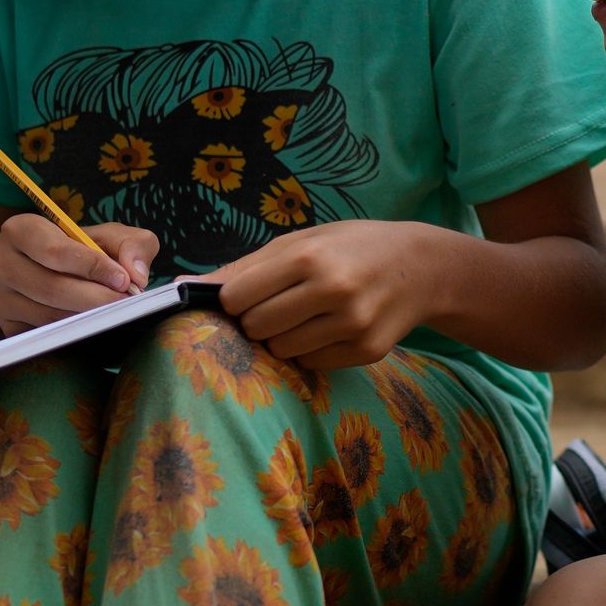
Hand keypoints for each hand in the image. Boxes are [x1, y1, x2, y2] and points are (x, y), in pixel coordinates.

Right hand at [0, 213, 157, 332]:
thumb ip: (132, 244)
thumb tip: (135, 274)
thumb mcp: (110, 237)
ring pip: (48, 315)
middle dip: (96, 298)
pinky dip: (73, 333)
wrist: (59, 272)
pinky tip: (92, 325)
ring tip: (114, 313)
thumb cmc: (83, 250)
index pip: (56, 252)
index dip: (93, 268)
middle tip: (125, 303)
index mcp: (19, 229)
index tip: (124, 281)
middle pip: (52, 287)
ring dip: (87, 317)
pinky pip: (44, 335)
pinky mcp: (5, 326)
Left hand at [213, 222, 442, 368]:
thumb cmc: (350, 248)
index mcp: (309, 256)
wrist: (422, 267)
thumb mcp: (300, 242)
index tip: (250, 293)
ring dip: (283, 337)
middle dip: (258, 320)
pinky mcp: (367, 351)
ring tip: (307, 315)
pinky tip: (330, 328)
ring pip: (281, 350)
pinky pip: (310, 363)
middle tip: (282, 304)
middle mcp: (332, 290)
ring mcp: (352, 324)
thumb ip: (243, 268)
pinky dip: (310, 350)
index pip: (237, 297)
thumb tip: (183, 288)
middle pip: (256, 327)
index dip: (236, 299)